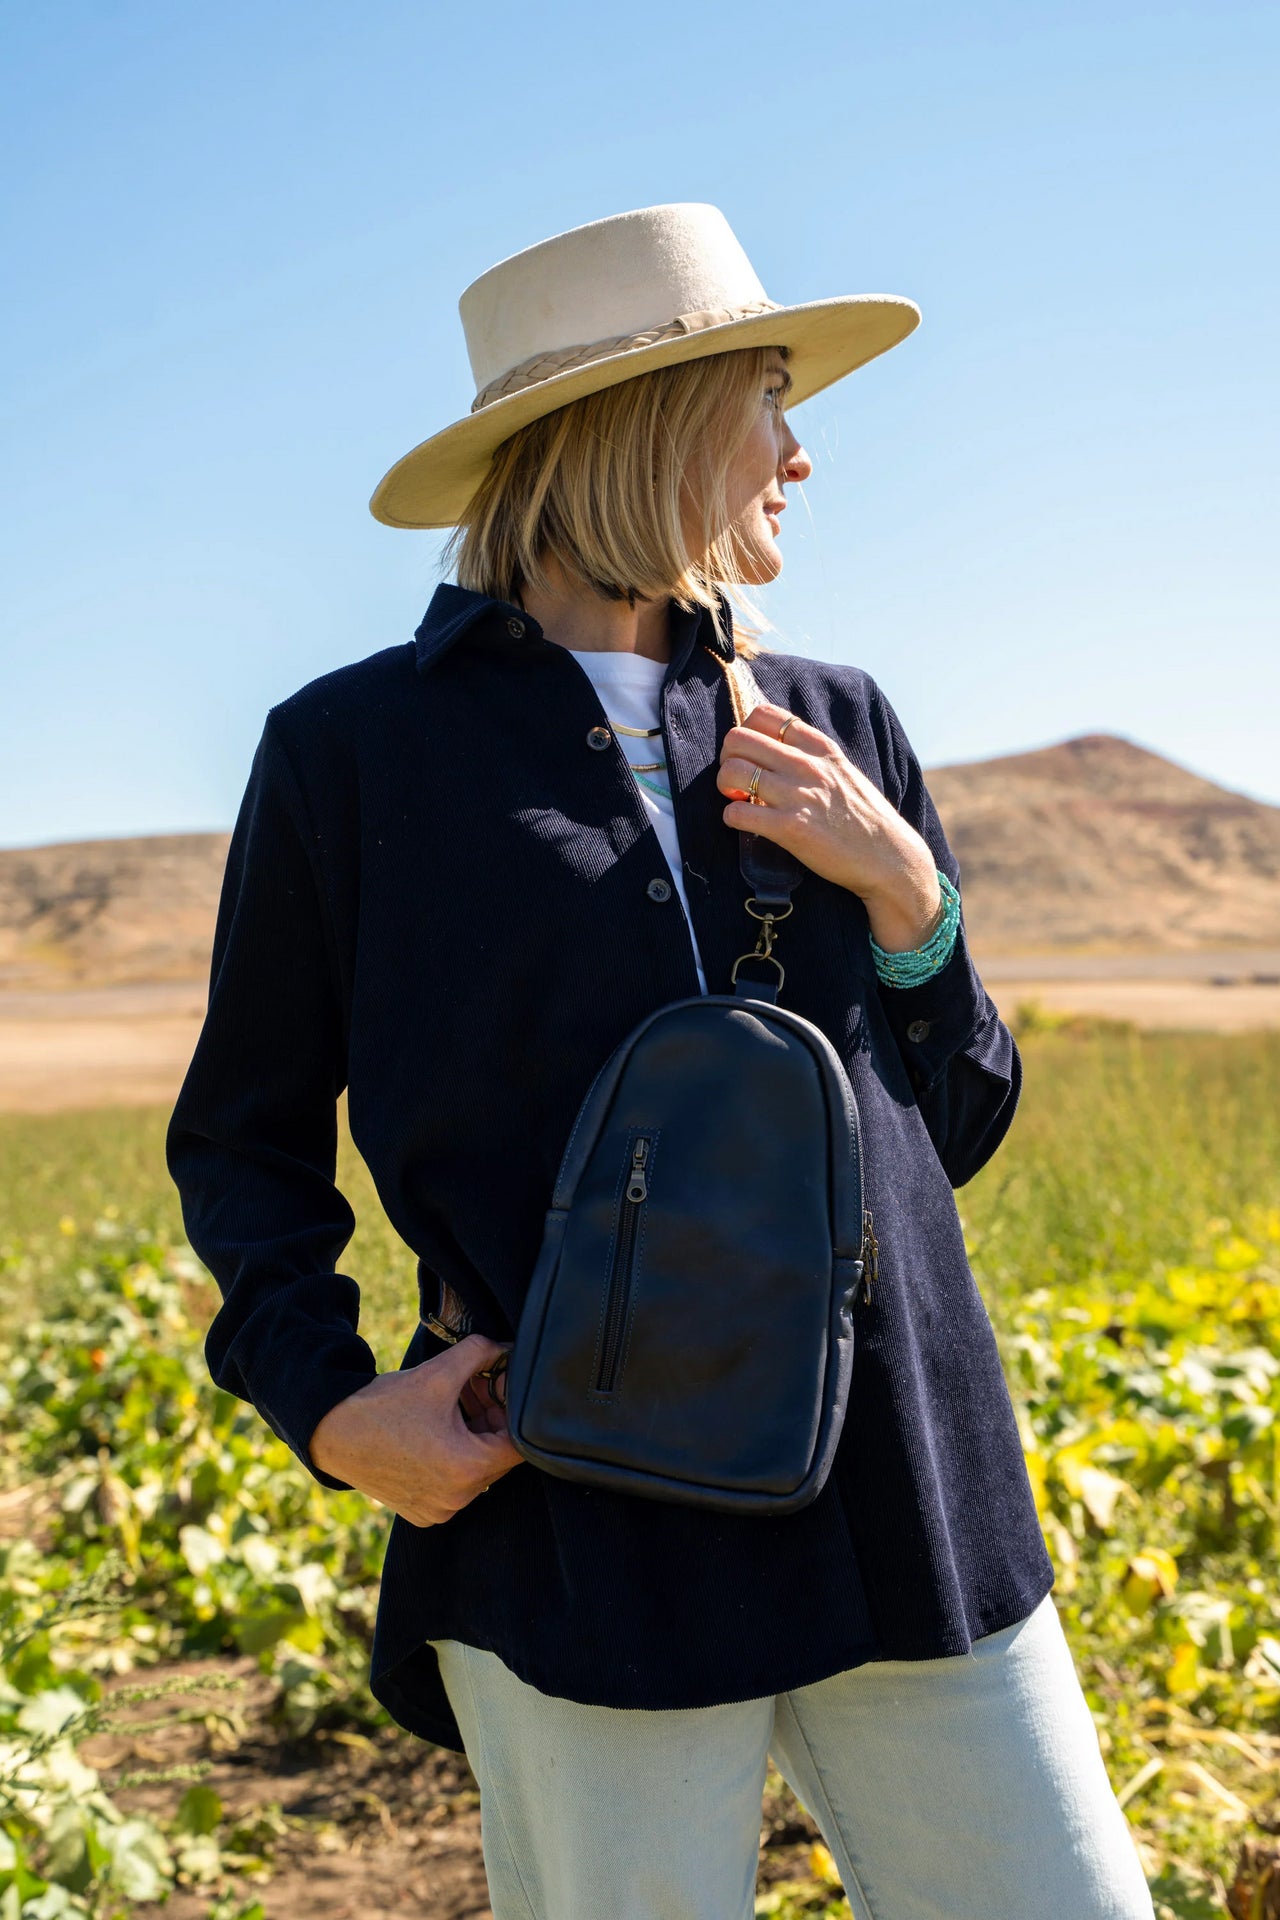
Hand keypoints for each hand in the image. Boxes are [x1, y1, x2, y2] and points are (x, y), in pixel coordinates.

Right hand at [308, 1334, 522, 1526]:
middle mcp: (457, 1499)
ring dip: (473, 1441)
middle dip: (492, 1423)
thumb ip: (481, 1354)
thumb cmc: (384, 1406)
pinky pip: (454, 1487)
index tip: (500, 1391)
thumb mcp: (438, 1372)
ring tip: (454, 1409)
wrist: (332, 1433)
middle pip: (497, 1458)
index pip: (517, 1443)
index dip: (513, 1411)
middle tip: (476, 1392)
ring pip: (477, 1472)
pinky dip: (453, 1462)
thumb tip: (507, 1348)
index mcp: (467, 1469)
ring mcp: (440, 1510)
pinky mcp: (423, 1514)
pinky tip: (437, 1434)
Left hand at [717, 702, 942, 951]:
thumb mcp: (843, 772)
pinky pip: (737, 813)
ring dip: (725, 787)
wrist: (889, 858)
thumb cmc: (864, 818)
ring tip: (738, 800)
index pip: (765, 715)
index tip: (751, 754)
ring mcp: (798, 796)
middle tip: (736, 779)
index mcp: (820, 747)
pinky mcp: (791, 828)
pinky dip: (731, 817)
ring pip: (732, 772)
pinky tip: (743, 822)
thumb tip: (775, 749)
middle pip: (738, 739)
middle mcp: (807, 765)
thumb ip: (812, 756)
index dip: (746, 732)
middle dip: (728, 758)